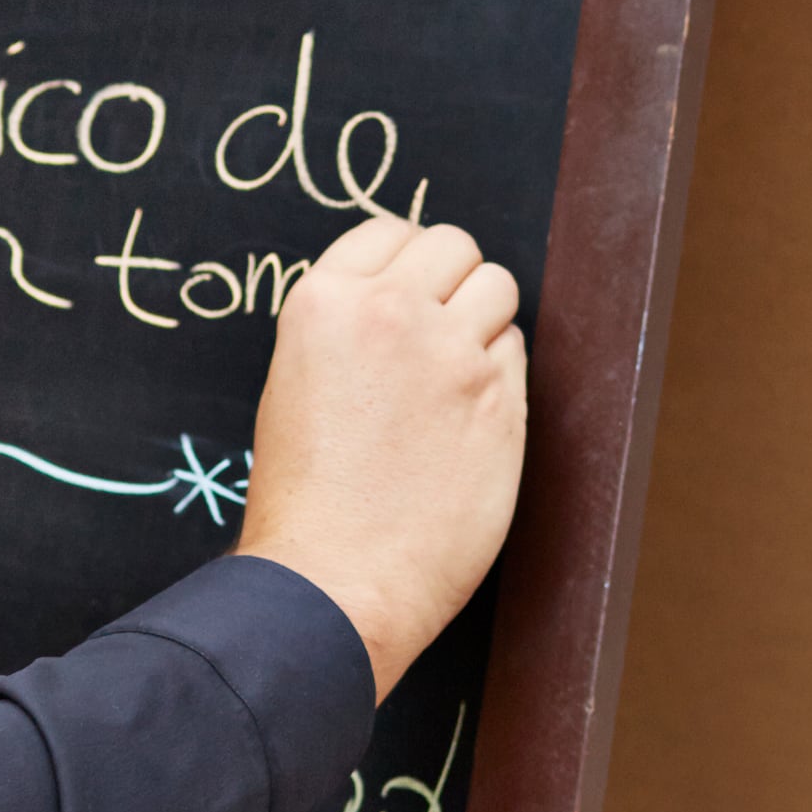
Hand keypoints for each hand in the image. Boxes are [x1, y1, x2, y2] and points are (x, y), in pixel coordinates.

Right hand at [238, 216, 528, 697]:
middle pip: (454, 245)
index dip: (405, 259)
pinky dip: (501, 374)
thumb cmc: (304, 500)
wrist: (335, 581)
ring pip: (499, 286)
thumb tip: (403, 298)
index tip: (409, 289)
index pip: (390, 229)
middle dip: (451, 279)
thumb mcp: (295, 384)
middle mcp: (393, 314)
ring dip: (485, 318)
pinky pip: (517, 353)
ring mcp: (454, 356)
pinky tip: (470, 417)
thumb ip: (349, 330)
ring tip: (459, 370)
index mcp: (326, 303)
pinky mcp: (503, 402)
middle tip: (438, 328)